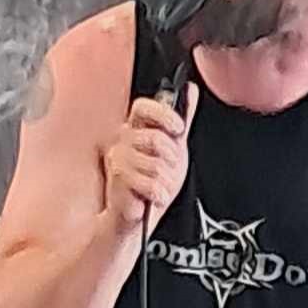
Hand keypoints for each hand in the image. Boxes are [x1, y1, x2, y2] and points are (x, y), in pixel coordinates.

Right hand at [104, 85, 198, 234]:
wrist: (138, 217)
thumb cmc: (152, 183)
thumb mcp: (174, 149)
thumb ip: (181, 120)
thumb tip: (190, 90)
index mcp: (135, 129)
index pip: (143, 107)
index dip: (163, 115)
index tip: (179, 129)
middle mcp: (123, 140)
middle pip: (155, 138)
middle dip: (171, 158)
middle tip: (170, 169)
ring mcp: (118, 158)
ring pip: (154, 164)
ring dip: (166, 181)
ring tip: (160, 186)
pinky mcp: (117, 179)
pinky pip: (148, 182)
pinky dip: (158, 193)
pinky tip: (155, 196)